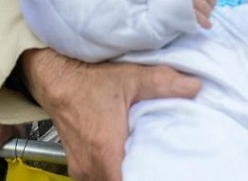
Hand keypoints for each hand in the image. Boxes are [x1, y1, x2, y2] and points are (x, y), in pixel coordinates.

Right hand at [22, 49, 200, 180]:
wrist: (54, 76)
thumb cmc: (86, 80)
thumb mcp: (129, 77)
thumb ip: (163, 83)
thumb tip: (193, 86)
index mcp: (105, 149)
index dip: (147, 178)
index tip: (161, 170)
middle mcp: (90, 164)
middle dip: (139, 176)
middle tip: (158, 165)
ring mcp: (81, 166)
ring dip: (123, 174)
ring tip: (145, 162)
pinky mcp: (77, 162)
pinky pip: (97, 177)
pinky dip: (112, 171)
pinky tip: (126, 157)